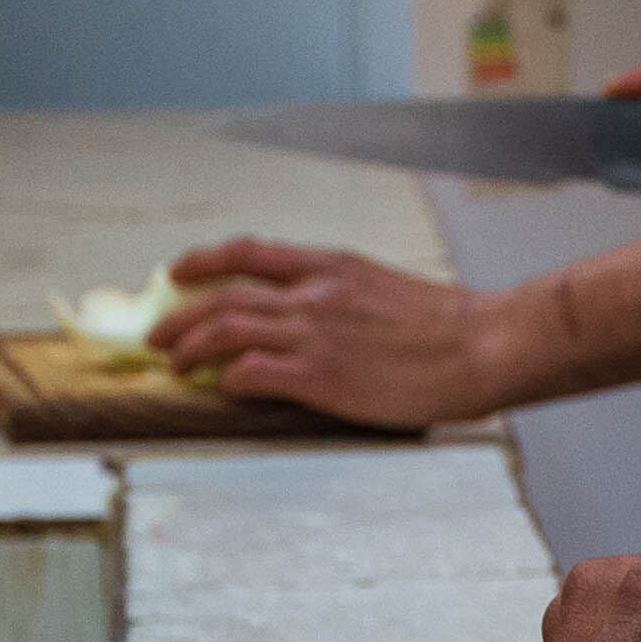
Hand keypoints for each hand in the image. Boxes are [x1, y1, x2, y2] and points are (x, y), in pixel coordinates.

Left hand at [147, 240, 528, 429]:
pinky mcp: (321, 375)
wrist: (482, 345)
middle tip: (158, 335)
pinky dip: (228, 379)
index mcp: (331, 267)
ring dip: (190, 349)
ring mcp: (315, 333)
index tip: (177, 271)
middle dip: (179, 316)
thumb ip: (339, 296)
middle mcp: (314, 293)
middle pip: (223, 295)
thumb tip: (310, 316)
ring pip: (225, 329)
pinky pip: (252, 372)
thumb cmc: (447, 327)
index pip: (249, 253)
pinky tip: (223, 388)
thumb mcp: (383, 289)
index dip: (202, 261)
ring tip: (175, 366)